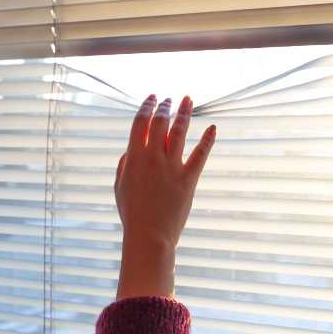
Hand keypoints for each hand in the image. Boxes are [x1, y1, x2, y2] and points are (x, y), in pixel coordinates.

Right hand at [114, 94, 215, 299]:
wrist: (149, 235)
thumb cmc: (131, 213)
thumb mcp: (119, 186)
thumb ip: (125, 163)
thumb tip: (132, 149)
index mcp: (134, 157)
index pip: (140, 123)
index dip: (147, 107)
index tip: (152, 98)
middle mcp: (153, 157)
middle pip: (160, 122)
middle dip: (165, 107)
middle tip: (169, 99)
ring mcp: (172, 167)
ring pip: (180, 132)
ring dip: (184, 113)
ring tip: (188, 100)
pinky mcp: (189, 178)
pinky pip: (201, 154)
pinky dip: (208, 139)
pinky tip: (213, 127)